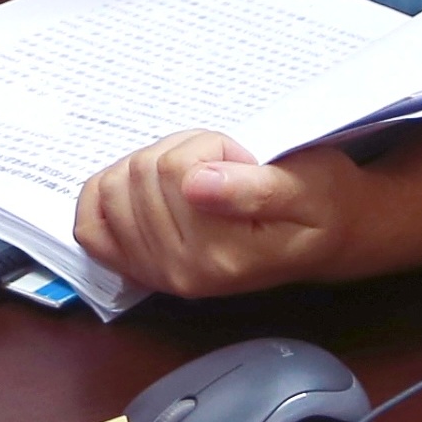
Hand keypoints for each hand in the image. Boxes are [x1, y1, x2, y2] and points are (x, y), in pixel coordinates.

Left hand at [73, 133, 372, 300]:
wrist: (329, 238)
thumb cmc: (321, 204)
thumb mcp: (304, 186)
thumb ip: (252, 189)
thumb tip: (195, 185)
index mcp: (220, 255)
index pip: (175, 171)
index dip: (207, 146)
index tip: (240, 158)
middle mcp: (182, 274)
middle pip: (141, 175)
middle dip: (182, 153)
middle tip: (223, 167)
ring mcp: (157, 274)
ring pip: (115, 187)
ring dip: (152, 165)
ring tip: (198, 176)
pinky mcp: (141, 267)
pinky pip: (91, 226)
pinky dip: (107, 195)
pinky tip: (143, 187)